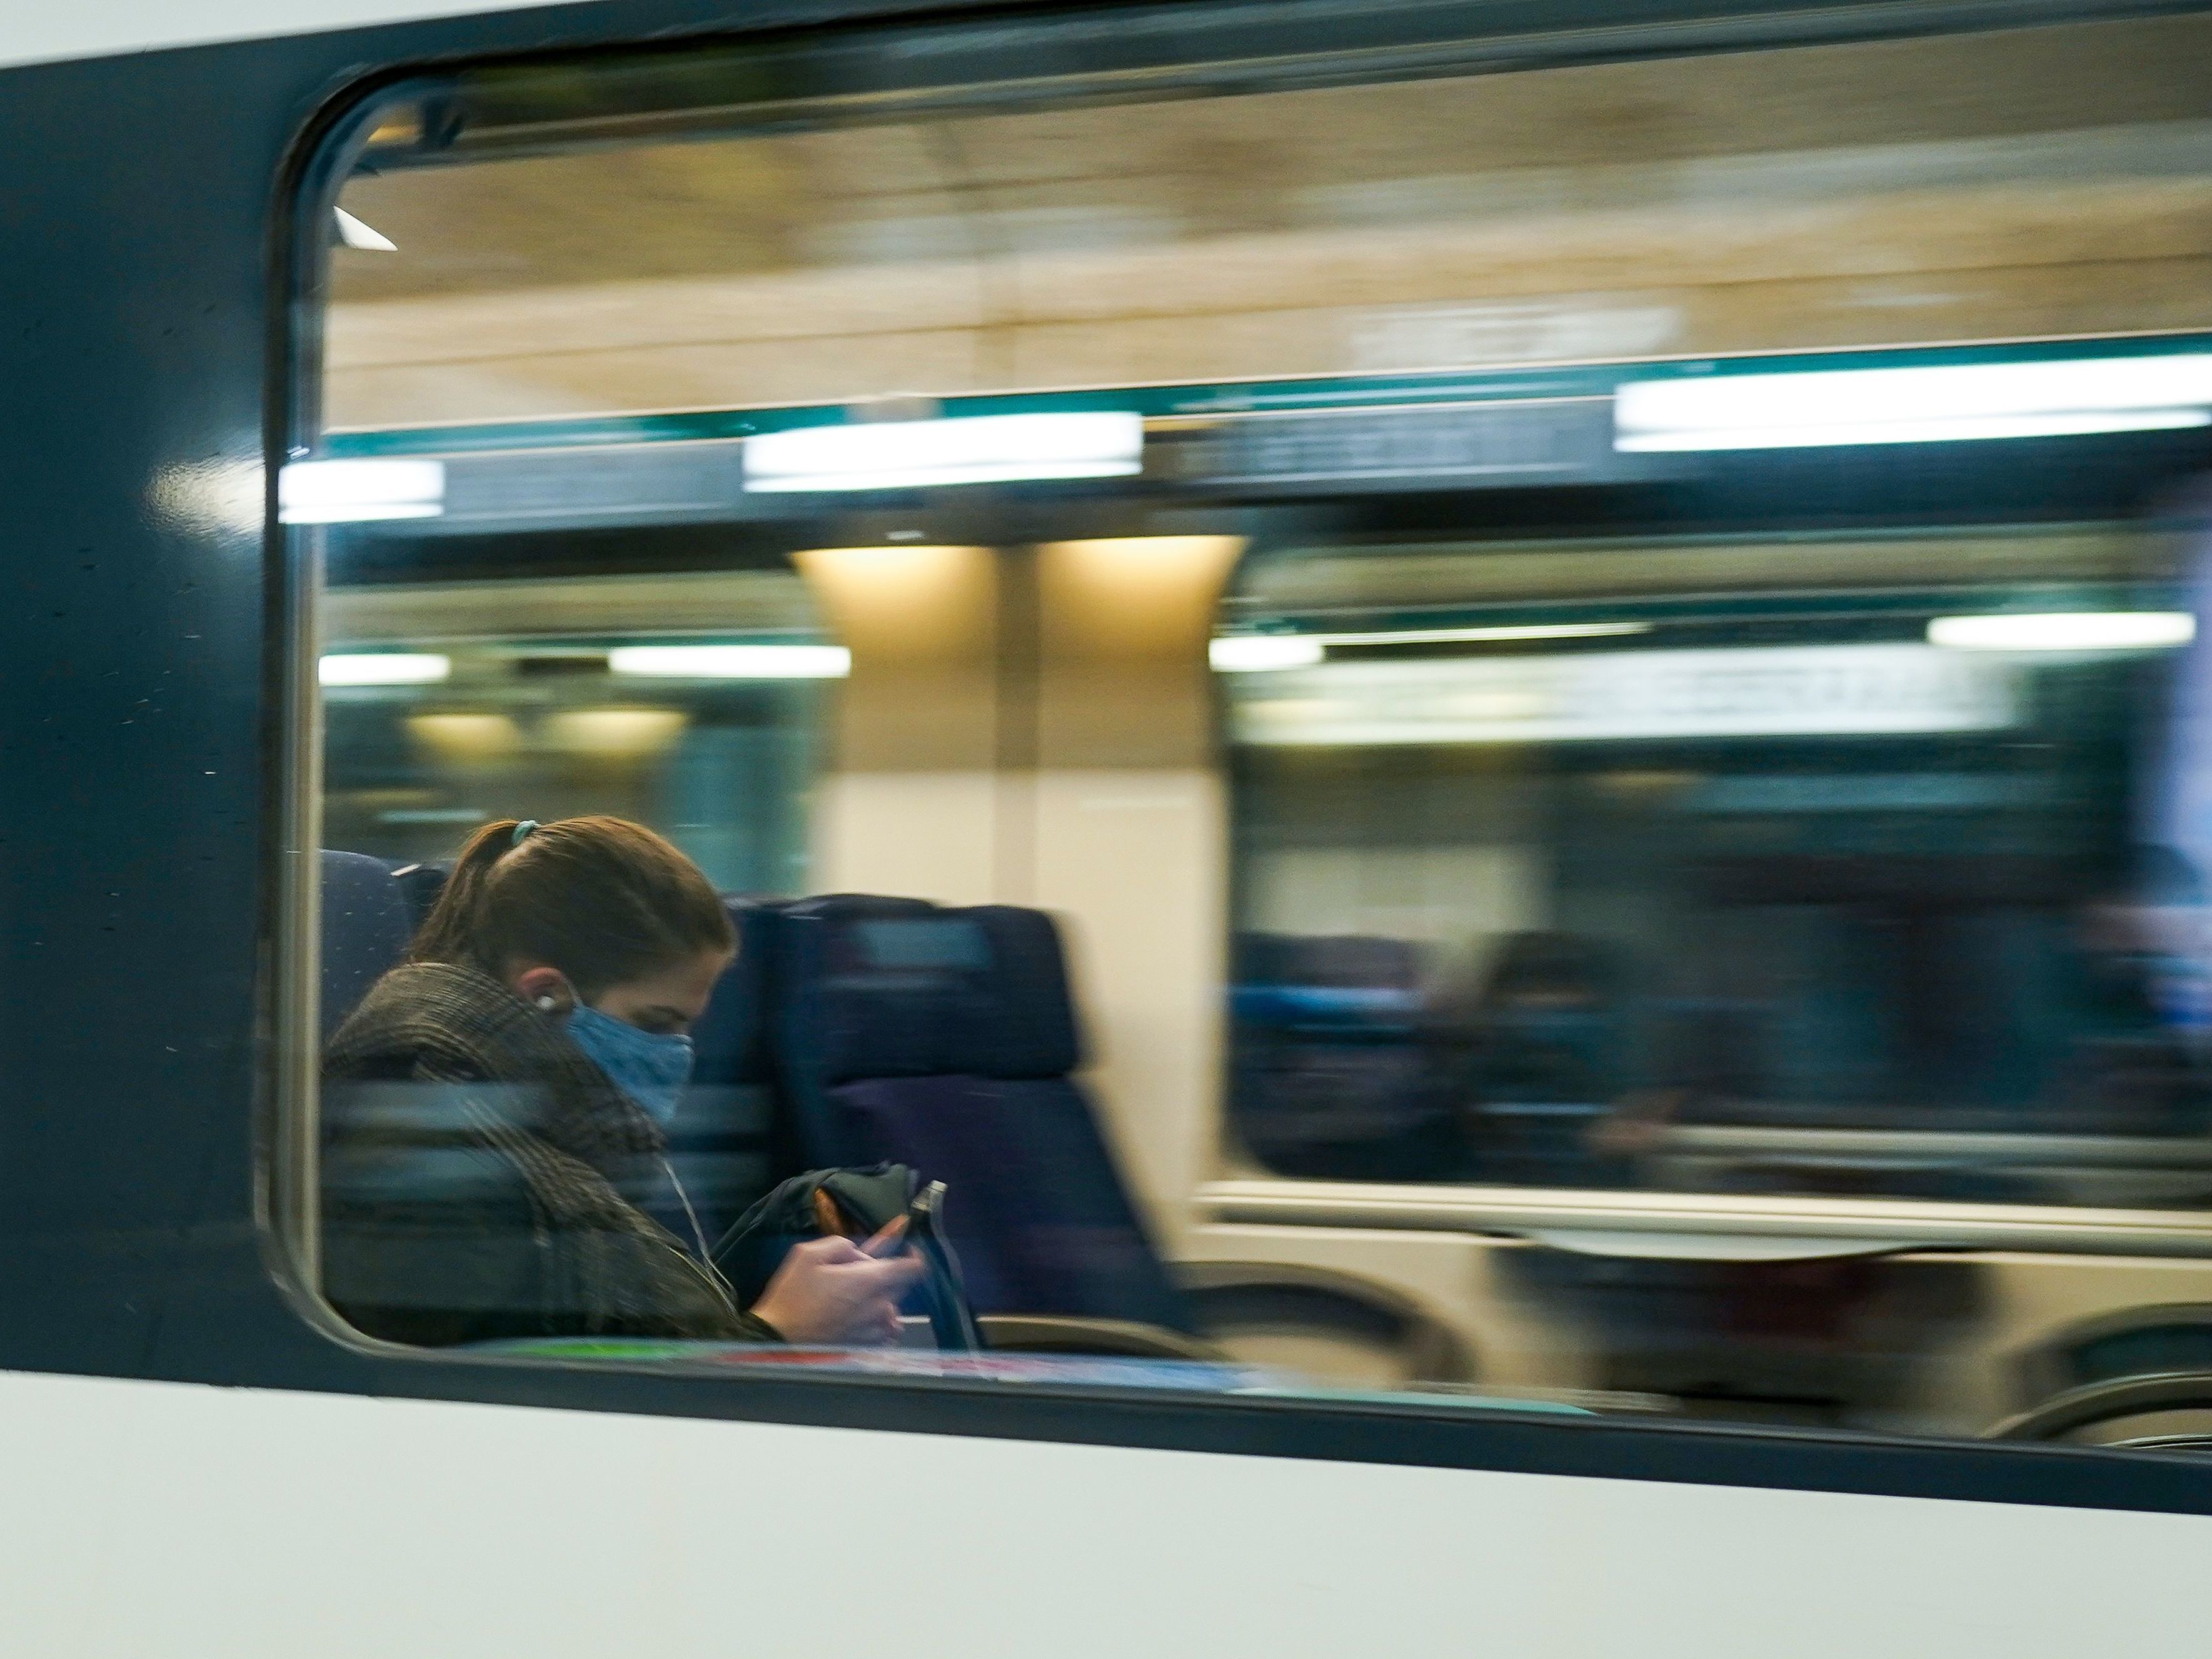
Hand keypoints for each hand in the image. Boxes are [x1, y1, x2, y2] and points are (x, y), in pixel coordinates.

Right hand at [749, 1218, 924, 1347]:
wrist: (777, 1340)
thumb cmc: (791, 1296)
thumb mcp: (808, 1254)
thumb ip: (842, 1244)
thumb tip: (859, 1254)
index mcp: (868, 1282)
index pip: (912, 1268)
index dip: (914, 1256)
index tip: (907, 1250)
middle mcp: (879, 1307)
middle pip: (901, 1286)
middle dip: (885, 1275)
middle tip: (857, 1274)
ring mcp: (874, 1330)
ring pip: (892, 1309)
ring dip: (879, 1300)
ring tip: (850, 1299)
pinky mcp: (867, 1347)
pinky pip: (884, 1331)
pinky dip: (876, 1322)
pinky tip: (854, 1319)